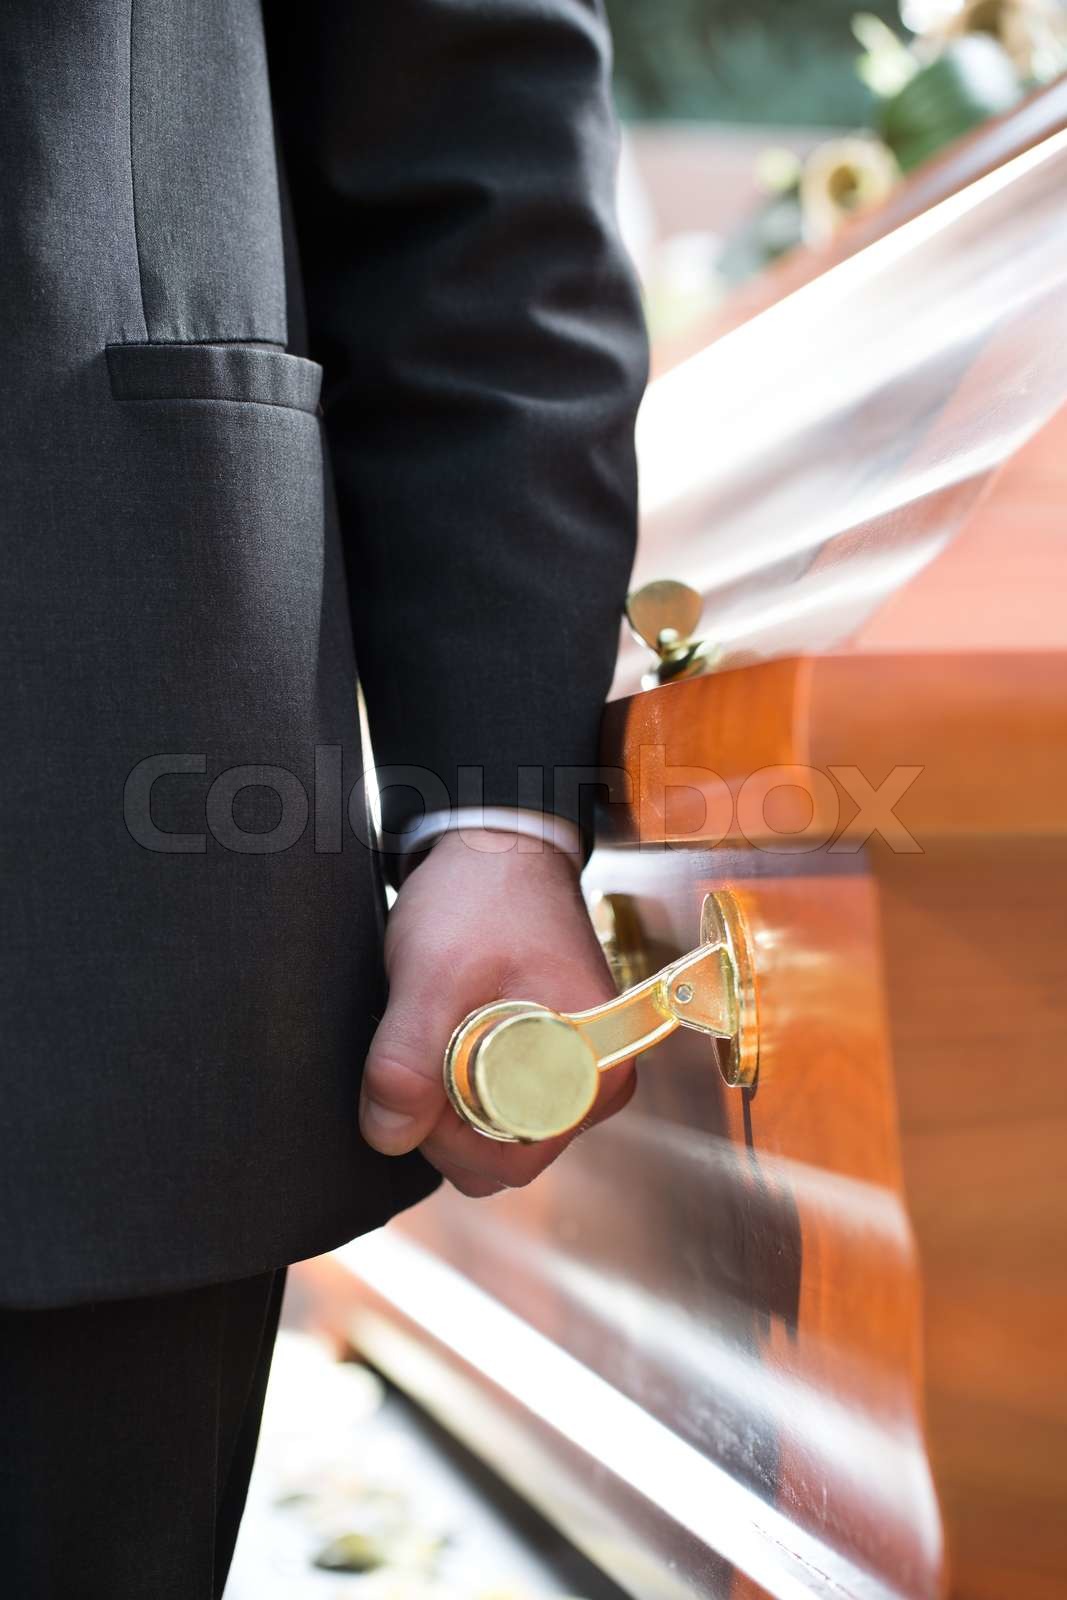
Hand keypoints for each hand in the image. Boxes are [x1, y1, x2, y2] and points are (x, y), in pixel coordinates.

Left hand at [358, 829, 634, 1194]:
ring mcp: (579, 1074)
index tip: (417, 1077)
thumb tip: (390, 1137)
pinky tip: (444, 1039)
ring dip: (449, 1102)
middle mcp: (601, 1082)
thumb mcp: (430, 974)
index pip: (513, 1159)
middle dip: (445, 1123)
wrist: (497, 848)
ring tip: (432, 1035)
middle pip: (505, 1155)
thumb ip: (406, 1062)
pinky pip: (499, 1106)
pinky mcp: (554, 1063)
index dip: (448, 1135)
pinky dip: (460, 1085)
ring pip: (497, 1135)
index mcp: (597, 1069)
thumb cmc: (479, 898)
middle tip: (416, 1052)